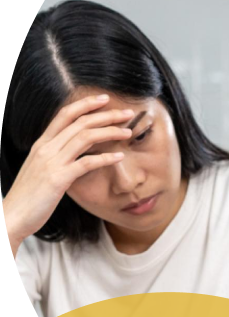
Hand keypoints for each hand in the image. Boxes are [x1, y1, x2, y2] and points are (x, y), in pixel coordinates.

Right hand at [2, 95, 133, 250]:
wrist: (11, 217)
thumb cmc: (29, 196)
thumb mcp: (40, 168)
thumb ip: (54, 156)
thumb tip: (73, 149)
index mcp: (41, 144)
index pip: (65, 114)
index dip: (85, 104)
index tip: (104, 99)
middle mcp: (46, 148)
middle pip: (80, 122)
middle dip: (106, 115)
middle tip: (127, 113)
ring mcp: (51, 162)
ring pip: (85, 137)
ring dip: (110, 132)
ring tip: (128, 132)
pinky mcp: (58, 179)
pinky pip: (87, 162)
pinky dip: (106, 158)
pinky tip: (120, 157)